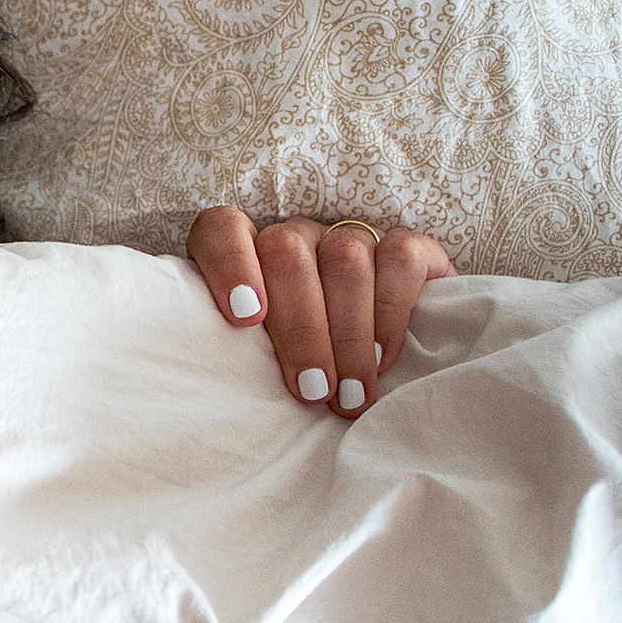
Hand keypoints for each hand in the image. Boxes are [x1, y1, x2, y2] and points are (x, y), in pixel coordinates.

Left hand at [185, 207, 456, 418]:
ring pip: (345, 259)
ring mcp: (350, 238)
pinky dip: (391, 311)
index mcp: (247, 254)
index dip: (229, 265)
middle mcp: (296, 239)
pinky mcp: (407, 248)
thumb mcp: (255, 361)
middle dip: (300, 328)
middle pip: (286, 253)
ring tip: (349, 393)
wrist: (373, 362)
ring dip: (347, 333)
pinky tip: (384, 358)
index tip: (243, 320)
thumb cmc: (294, 368)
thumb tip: (214, 393)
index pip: (222, 229)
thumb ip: (233, 358)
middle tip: (311, 391)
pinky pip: (402, 257)